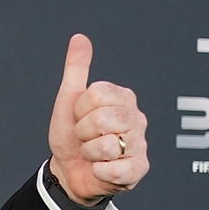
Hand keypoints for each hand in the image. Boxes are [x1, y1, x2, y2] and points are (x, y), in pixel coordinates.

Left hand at [46, 34, 148, 203]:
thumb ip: (76, 68)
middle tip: (85, 137)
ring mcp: (140, 144)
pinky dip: (98, 171)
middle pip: (101, 120)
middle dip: (83, 132)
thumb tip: (79, 38)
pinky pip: (113, 170)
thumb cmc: (71, 135)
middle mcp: (137, 118)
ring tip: (93, 153)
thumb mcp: (69, 99)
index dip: (79, 110)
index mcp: (123, 98)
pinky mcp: (138, 170)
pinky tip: (101, 169)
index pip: (96, 95)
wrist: (68, 170)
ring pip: (107, 146)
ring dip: (90, 153)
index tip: (79, 117)